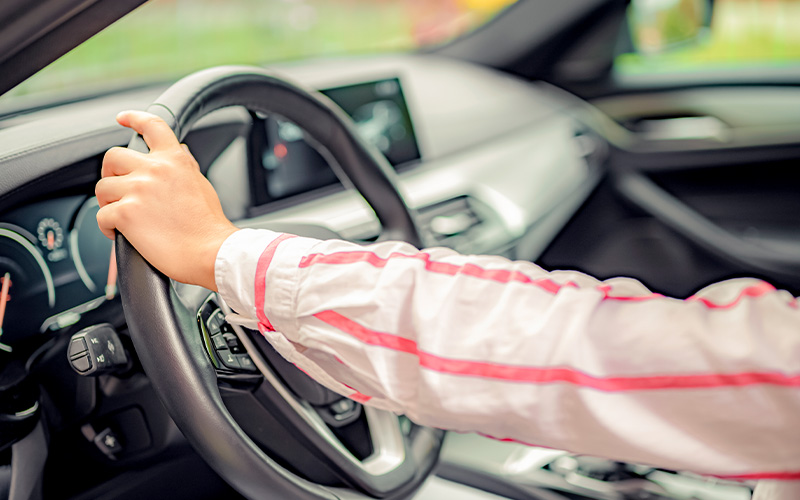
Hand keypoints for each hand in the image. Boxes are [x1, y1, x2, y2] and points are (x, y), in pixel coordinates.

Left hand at [96, 110, 238, 290]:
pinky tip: (120, 233)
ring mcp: (138, 190)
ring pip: (102, 188)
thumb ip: (185, 166)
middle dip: (110, 173)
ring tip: (122, 217)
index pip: (152, 126)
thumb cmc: (209, 226)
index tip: (123, 118)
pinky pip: (101, 215)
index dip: (134, 118)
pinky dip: (107, 227)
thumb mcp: (201, 185)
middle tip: (118, 189)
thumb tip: (180, 151)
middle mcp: (154, 170)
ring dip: (108, 203)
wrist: (211, 252)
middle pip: (113, 157)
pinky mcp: (125, 213)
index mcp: (175, 160)